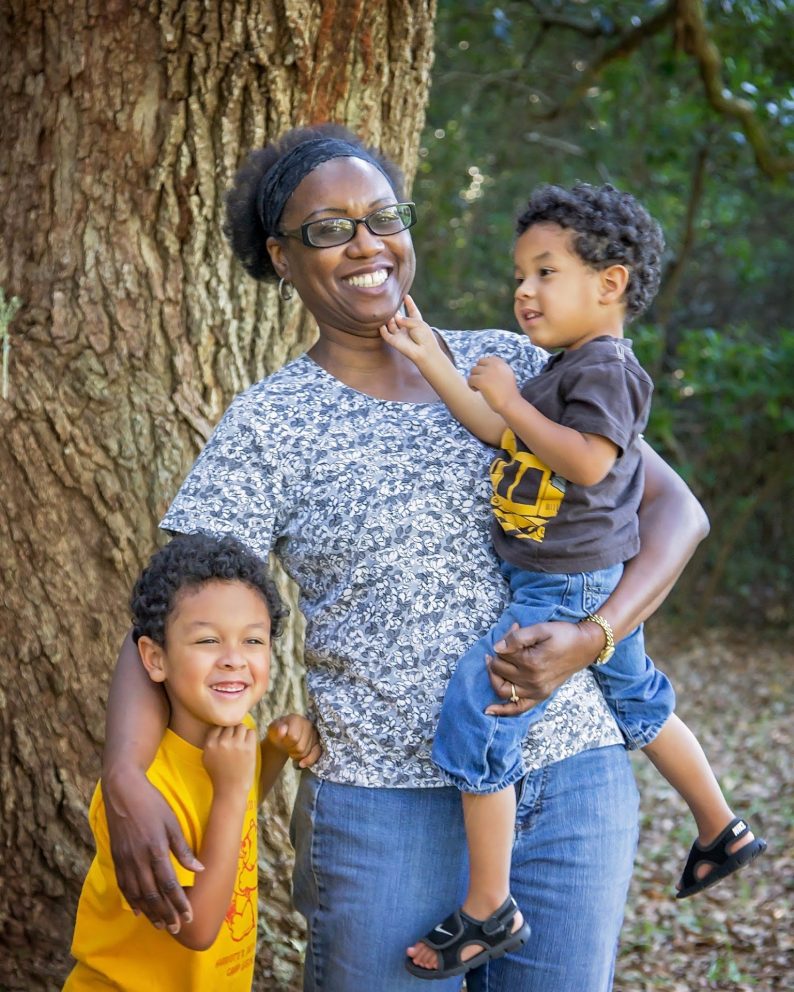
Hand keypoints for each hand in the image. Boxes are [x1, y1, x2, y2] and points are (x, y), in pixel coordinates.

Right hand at [102, 769, 203, 931]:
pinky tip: (139, 911)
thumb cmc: (152, 804)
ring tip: (160, 925)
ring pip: (138, 894)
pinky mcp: (117, 858)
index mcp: (156, 850)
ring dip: (150, 912)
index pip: (170, 884)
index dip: (179, 903)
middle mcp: (139, 859)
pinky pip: (124, 885)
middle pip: (153, 894)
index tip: (189, 916)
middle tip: (177, 929)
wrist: (122, 791)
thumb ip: (182, 849)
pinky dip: (132, 900)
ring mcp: (125, 860)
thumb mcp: (172, 822)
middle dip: (166, 913)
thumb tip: (199, 869)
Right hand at [202, 724, 256, 795]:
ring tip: (242, 741)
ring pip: (241, 726)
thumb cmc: (219, 775)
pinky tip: (248, 744)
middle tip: (236, 740)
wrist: (231, 789)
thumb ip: (210, 742)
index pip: (218, 726)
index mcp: (210, 745)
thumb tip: (218, 728)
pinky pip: (251, 732)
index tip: (227, 738)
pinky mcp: (248, 748)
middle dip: (233, 731)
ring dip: (242, 732)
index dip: (223, 731)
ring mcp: (236, 744)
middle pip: (230, 725)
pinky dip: (250, 736)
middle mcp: (222, 742)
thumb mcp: (206, 758)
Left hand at [267, 714, 321, 767]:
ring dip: (297, 755)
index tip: (282, 741)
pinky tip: (301, 763)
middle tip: (287, 747)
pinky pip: (317, 754)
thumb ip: (276, 729)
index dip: (287, 743)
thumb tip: (283, 730)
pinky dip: (309, 760)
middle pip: (301, 747)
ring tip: (291, 749)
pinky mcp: (318, 743)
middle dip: (292, 750)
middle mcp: (308, 724)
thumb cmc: (277, 733)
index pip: (294, 737)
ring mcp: (314, 734)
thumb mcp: (273, 730)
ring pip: (306, 752)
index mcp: (296, 719)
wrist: (282, 738)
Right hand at [379, 294, 442, 367]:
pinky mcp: (393, 341)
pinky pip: (385, 333)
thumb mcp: (417, 323)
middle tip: (391, 303)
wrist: (423, 352)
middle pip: (399, 317)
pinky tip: (379, 321)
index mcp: (416, 322)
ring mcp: (400, 335)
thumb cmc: (424, 337)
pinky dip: (382, 327)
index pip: (412, 311)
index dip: (409, 303)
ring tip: (385, 310)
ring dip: (388, 317)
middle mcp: (407, 328)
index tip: (406, 296)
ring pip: (391, 324)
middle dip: (395, 311)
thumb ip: (405, 319)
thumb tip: (395, 318)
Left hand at [467, 356, 519, 413]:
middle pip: (479, 362)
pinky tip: (477, 391)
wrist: (510, 404)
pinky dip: (471, 385)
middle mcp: (495, 365)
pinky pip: (470, 379)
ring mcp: (488, 372)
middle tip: (481, 382)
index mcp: (502, 364)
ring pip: (473, 370)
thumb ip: (498, 370)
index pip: (489, 359)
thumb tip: (484, 368)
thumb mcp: (507, 377)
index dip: (485, 367)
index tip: (486, 377)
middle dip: (478, 371)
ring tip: (479, 388)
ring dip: (474, 378)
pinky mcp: (481, 380)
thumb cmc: (508, 395)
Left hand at [485, 620, 602, 715]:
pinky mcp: (541, 695)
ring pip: (503, 689)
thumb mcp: (542, 629)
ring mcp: (537, 691)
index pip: (502, 653)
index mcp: (531, 663)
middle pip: (500, 669)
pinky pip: (517, 708)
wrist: (586, 646)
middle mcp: (532, 681)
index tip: (515, 629)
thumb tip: (497, 648)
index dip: (504, 639)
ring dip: (494, 676)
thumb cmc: (565, 634)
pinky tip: (488, 711)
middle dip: (499, 654)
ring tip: (496, 663)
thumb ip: (518, 638)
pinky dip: (502, 711)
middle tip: (509, 641)